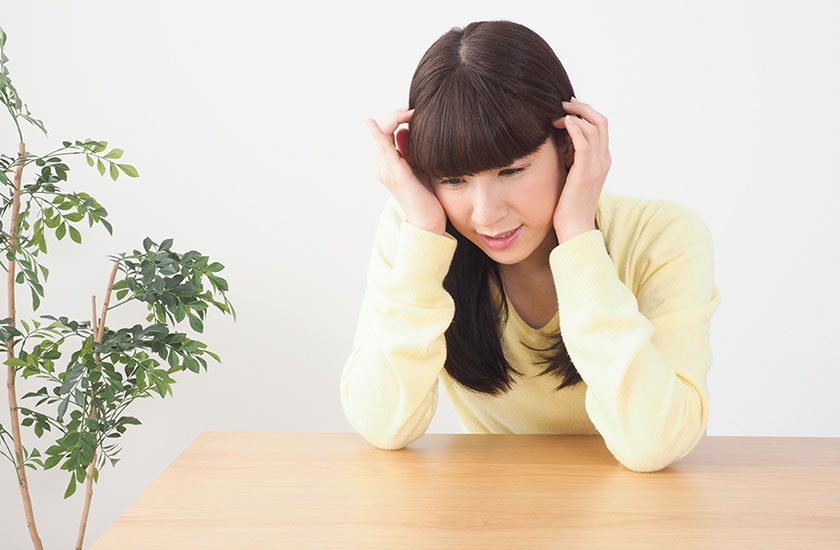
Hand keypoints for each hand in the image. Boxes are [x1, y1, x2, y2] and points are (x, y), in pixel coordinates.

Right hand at [365, 107, 446, 234]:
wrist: (429, 220)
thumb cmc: (428, 196)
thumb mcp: (419, 166)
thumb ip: (411, 150)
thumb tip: (406, 130)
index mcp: (388, 163)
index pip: (386, 132)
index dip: (397, 118)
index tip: (414, 111)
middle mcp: (382, 165)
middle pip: (382, 129)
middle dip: (397, 114)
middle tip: (414, 108)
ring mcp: (385, 169)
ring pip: (382, 133)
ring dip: (396, 118)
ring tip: (413, 111)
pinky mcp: (394, 172)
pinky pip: (382, 147)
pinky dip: (377, 132)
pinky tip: (371, 122)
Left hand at [551, 97, 611, 242]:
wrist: (575, 228)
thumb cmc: (569, 206)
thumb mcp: (572, 177)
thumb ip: (571, 160)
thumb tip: (558, 145)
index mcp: (602, 160)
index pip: (600, 126)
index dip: (586, 112)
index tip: (568, 107)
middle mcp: (603, 160)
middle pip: (600, 121)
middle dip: (582, 108)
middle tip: (563, 103)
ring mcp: (596, 166)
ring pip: (594, 128)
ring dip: (575, 116)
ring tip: (558, 113)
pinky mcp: (585, 173)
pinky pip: (584, 144)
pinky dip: (575, 129)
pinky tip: (563, 122)